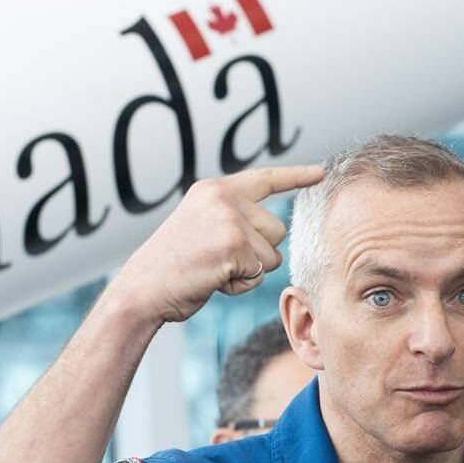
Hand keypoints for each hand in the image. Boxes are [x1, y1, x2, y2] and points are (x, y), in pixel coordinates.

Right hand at [110, 165, 324, 323]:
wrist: (142, 290)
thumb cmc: (172, 269)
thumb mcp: (201, 228)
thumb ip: (233, 220)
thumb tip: (275, 232)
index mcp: (214, 190)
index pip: (265, 179)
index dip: (296, 177)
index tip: (321, 172)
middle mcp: (223, 198)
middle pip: (277, 229)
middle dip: (258, 253)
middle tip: (217, 260)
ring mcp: (228, 220)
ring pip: (272, 255)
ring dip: (249, 272)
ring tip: (212, 270)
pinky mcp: (233, 246)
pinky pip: (259, 275)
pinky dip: (240, 286)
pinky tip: (212, 281)